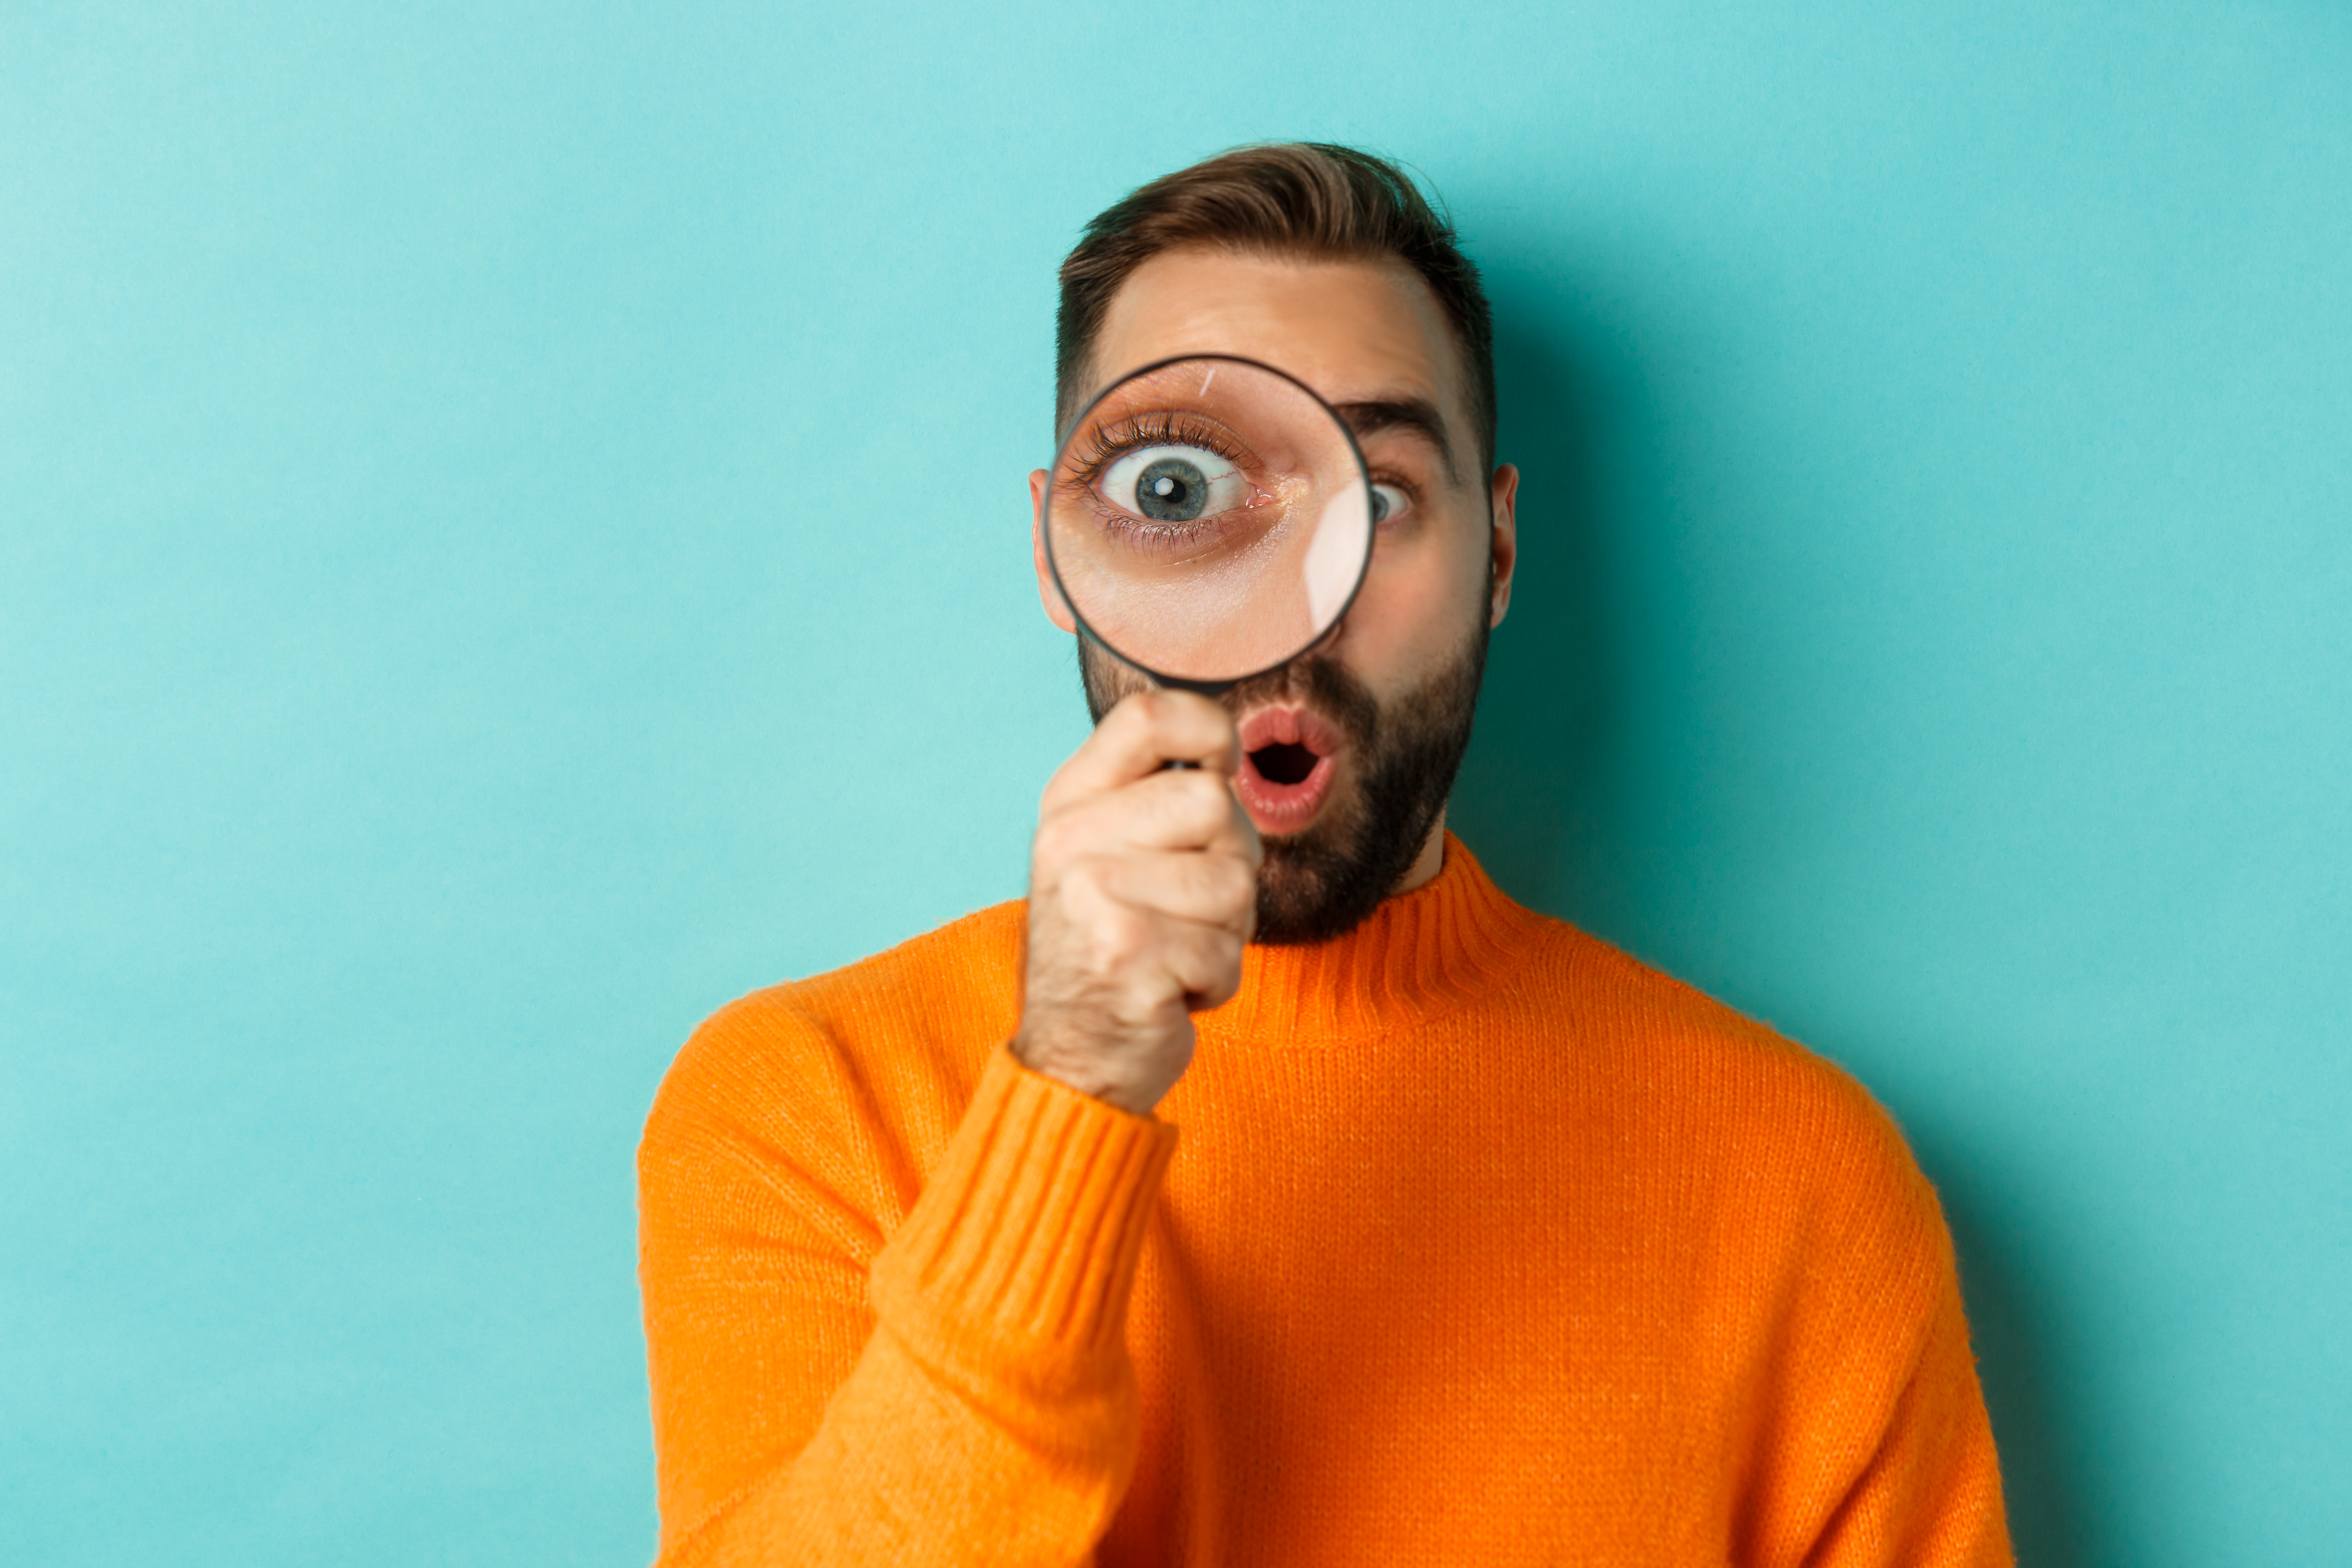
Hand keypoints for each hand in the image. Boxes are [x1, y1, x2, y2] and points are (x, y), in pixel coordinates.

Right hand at [1012, 689, 1260, 1113]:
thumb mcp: (1109, 854)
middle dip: (1231, 860)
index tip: (1220, 770)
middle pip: (1215, 801)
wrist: (1072, 1058)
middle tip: (1190, 905)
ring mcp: (1094, 898)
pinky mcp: (1128, 957)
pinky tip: (1171, 990)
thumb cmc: (1113, 947)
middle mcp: (1071, 841)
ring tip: (1177, 949)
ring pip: (1233, 882)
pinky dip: (1217, 981)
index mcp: (1069, 802)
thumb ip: (1155, 794)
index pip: (1149, 715)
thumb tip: (1227, 740)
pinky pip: (1228, 952)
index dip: (1212, 732)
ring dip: (1226, 930)